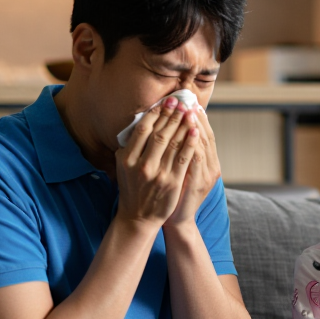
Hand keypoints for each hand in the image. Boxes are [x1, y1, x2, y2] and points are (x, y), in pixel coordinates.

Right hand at [115, 97, 198, 230]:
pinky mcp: (172, 182)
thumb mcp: (123, 167)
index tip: (165, 102)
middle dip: (171, 115)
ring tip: (190, 111)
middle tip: (181, 101)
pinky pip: (184, 158)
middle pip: (159, 133)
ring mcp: (158, 174)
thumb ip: (129, 147)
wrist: (138, 217)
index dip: (155, 113)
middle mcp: (142, 165)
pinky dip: (190, 142)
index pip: (143, 129)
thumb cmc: (132, 189)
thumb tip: (141, 122)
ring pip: (173, 143)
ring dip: (183, 125)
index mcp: (127, 158)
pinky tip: (195, 130)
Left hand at [166, 107, 220, 229]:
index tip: (190, 103)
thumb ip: (181, 153)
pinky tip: (190, 133)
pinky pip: (197, 160)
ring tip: (187, 111)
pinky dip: (193, 145)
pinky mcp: (198, 184)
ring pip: (202, 145)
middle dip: (195, 117)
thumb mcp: (182, 171)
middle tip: (188, 101)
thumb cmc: (175, 194)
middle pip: (205, 136)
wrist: (177, 220)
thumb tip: (173, 129)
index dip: (198, 118)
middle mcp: (211, 167)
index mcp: (209, 163)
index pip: (205, 135)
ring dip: (195, 127)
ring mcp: (206, 176)